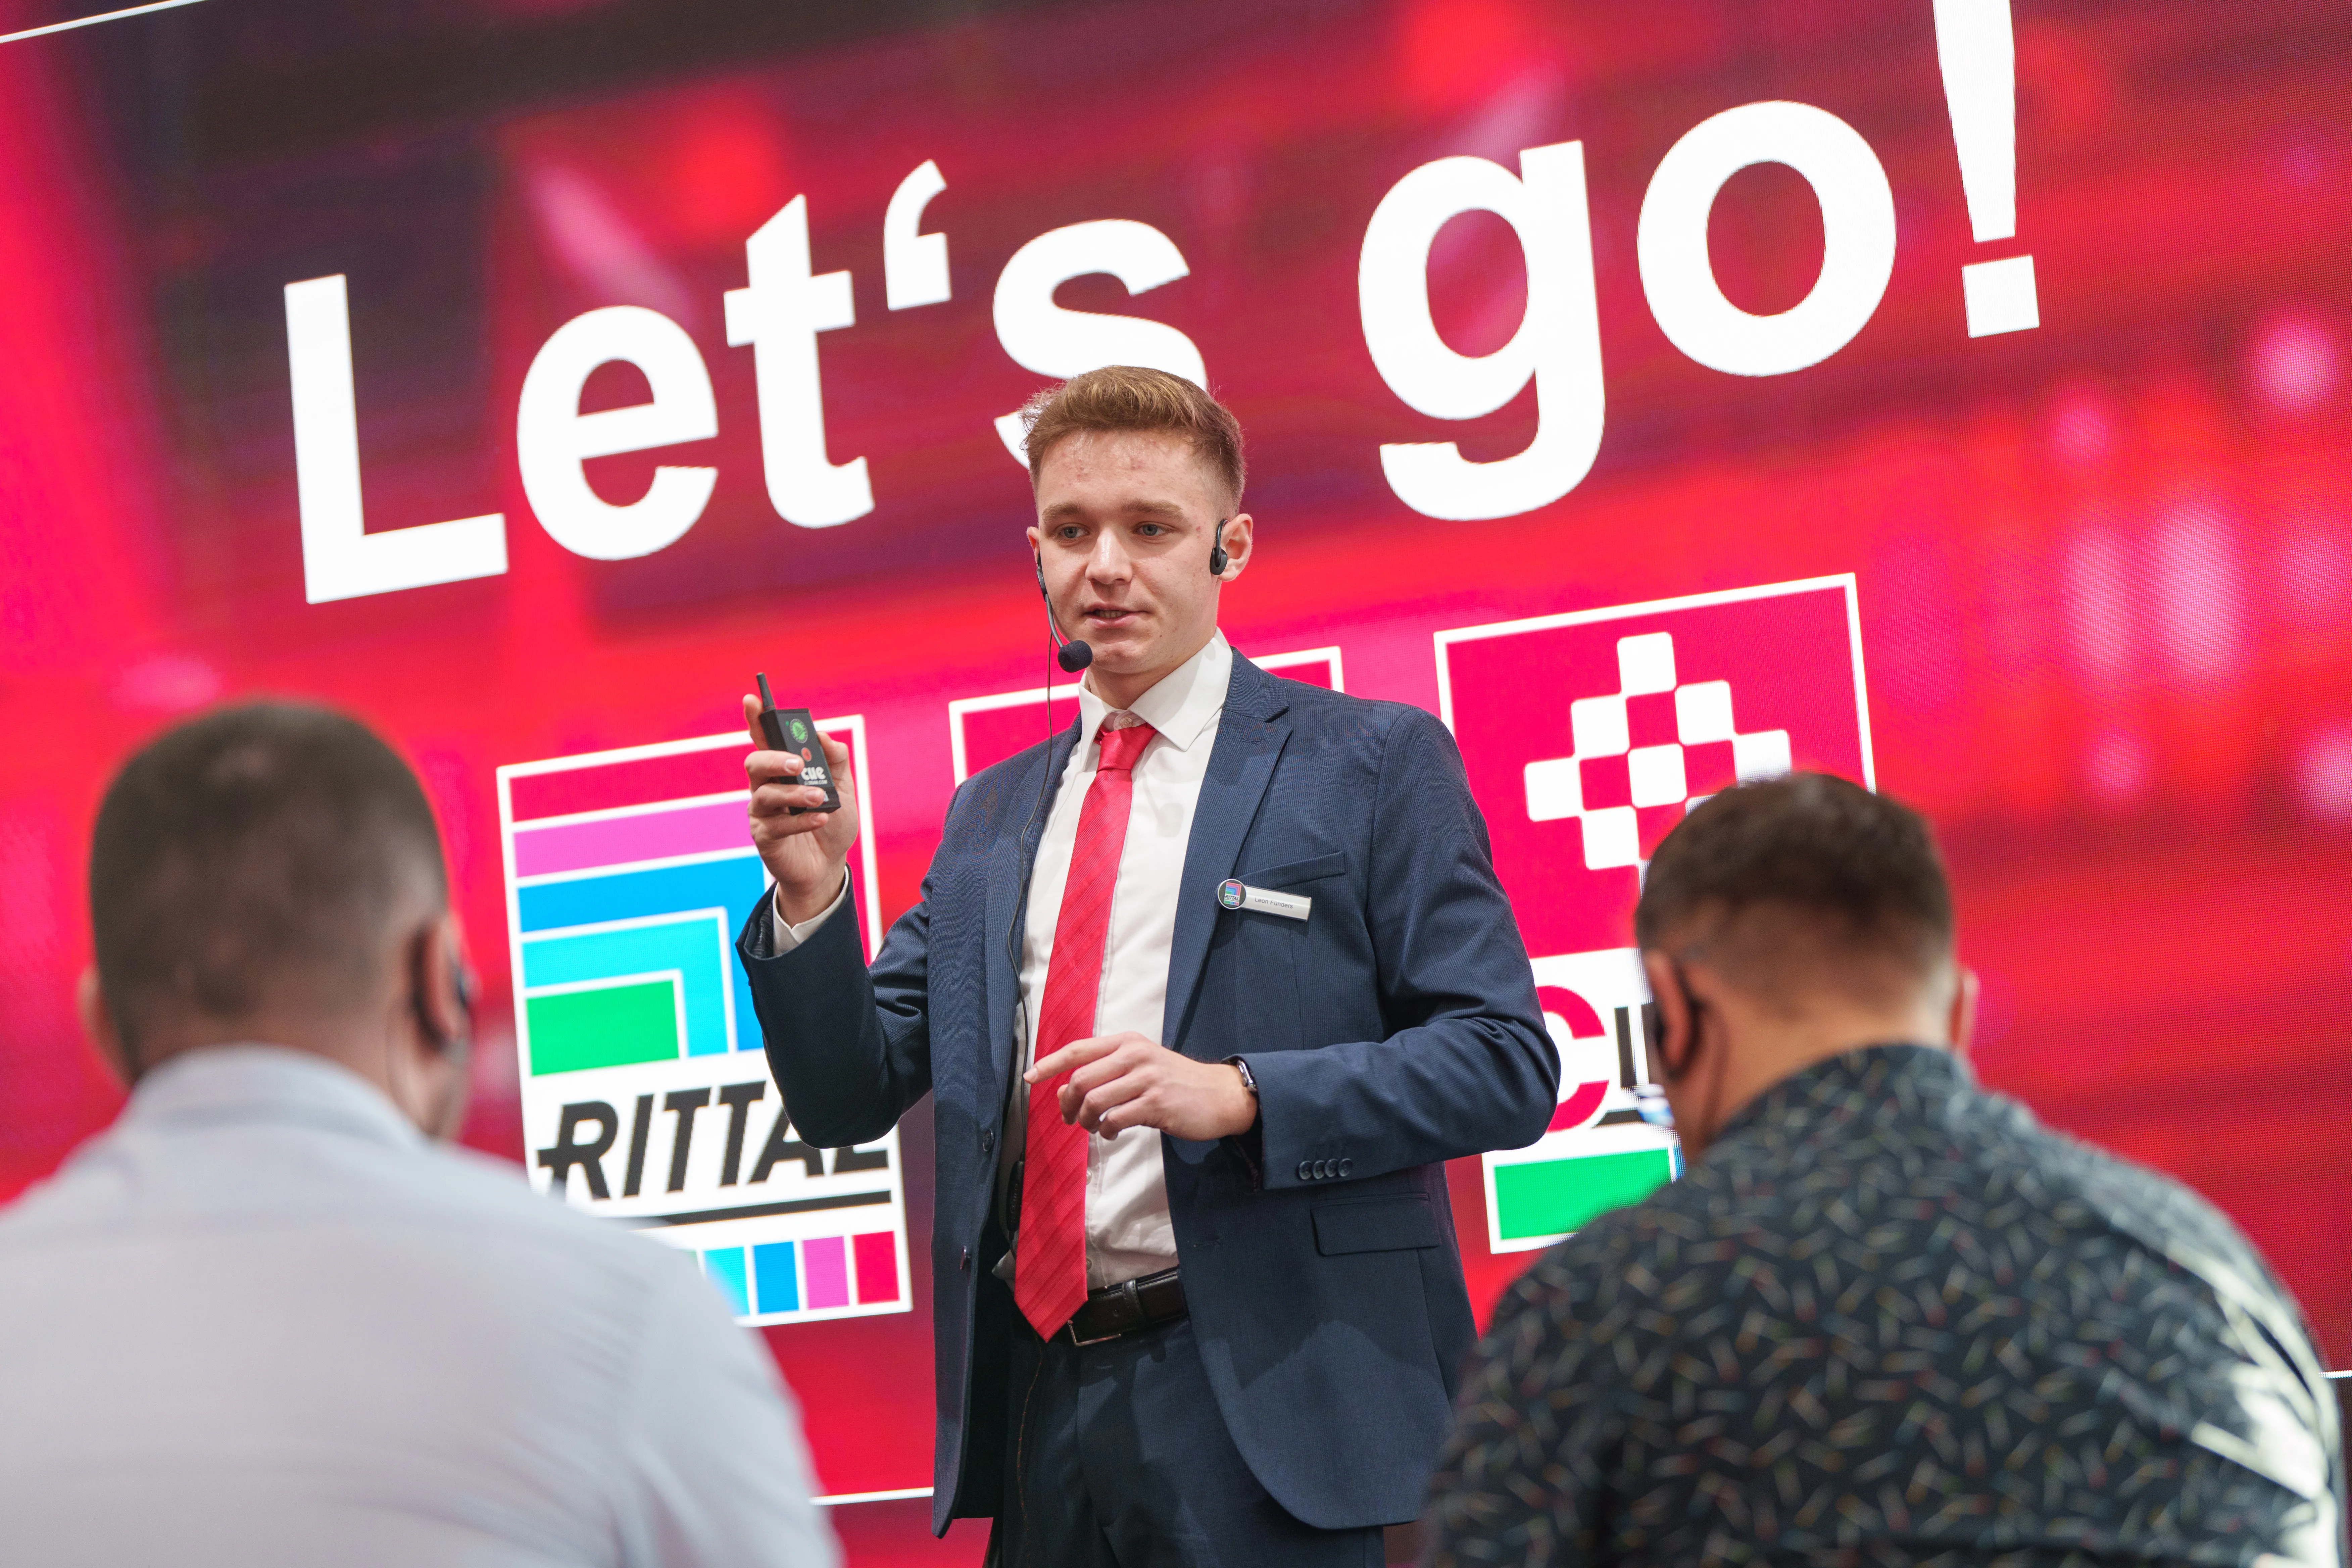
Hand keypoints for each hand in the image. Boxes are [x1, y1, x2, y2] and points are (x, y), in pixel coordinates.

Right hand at [742, 696, 860, 923]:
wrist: (830, 865)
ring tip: (821, 799)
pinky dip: (802, 820)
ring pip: (766, 794)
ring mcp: (762, 813)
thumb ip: (835, 760)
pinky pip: (777, 825)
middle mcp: (765, 787)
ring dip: (795, 794)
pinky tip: (821, 819)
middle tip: (798, 765)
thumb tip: (823, 736)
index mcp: (781, 770)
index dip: (756, 719)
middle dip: (774, 759)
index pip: (764, 740)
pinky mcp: (765, 837)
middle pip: (755, 763)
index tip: (752, 698)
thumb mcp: (843, 788)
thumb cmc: (831, 822)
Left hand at [1026, 1032, 1257, 1141]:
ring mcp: (1146, 1078)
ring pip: (1094, 1100)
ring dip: (1085, 1120)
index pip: (1078, 1049)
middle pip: (1081, 1079)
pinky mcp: (1156, 1103)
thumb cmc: (1175, 1082)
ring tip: (1094, 1127)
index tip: (1030, 1078)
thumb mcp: (1141, 1065)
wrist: (1220, 1095)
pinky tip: (1113, 1132)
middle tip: (1070, 1119)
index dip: (1049, 1064)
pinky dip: (1106, 1130)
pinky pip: (1115, 1119)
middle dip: (1067, 1104)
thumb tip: (1065, 1091)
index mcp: (1127, 1042)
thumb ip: (1107, 1072)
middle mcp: (1135, 1055)